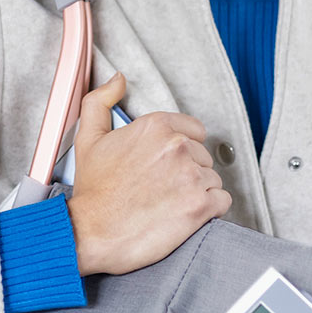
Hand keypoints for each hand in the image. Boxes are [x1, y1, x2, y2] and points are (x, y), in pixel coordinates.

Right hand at [67, 72, 231, 275]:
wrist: (91, 233)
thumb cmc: (93, 191)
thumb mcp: (88, 137)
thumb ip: (101, 100)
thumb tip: (118, 79)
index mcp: (156, 126)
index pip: (193, 130)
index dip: (181, 149)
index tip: (165, 165)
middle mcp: (178, 146)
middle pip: (203, 155)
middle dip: (188, 171)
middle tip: (162, 188)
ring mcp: (191, 176)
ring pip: (213, 179)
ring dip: (197, 191)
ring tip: (170, 203)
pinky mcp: (200, 206)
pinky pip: (222, 201)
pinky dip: (209, 209)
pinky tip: (186, 214)